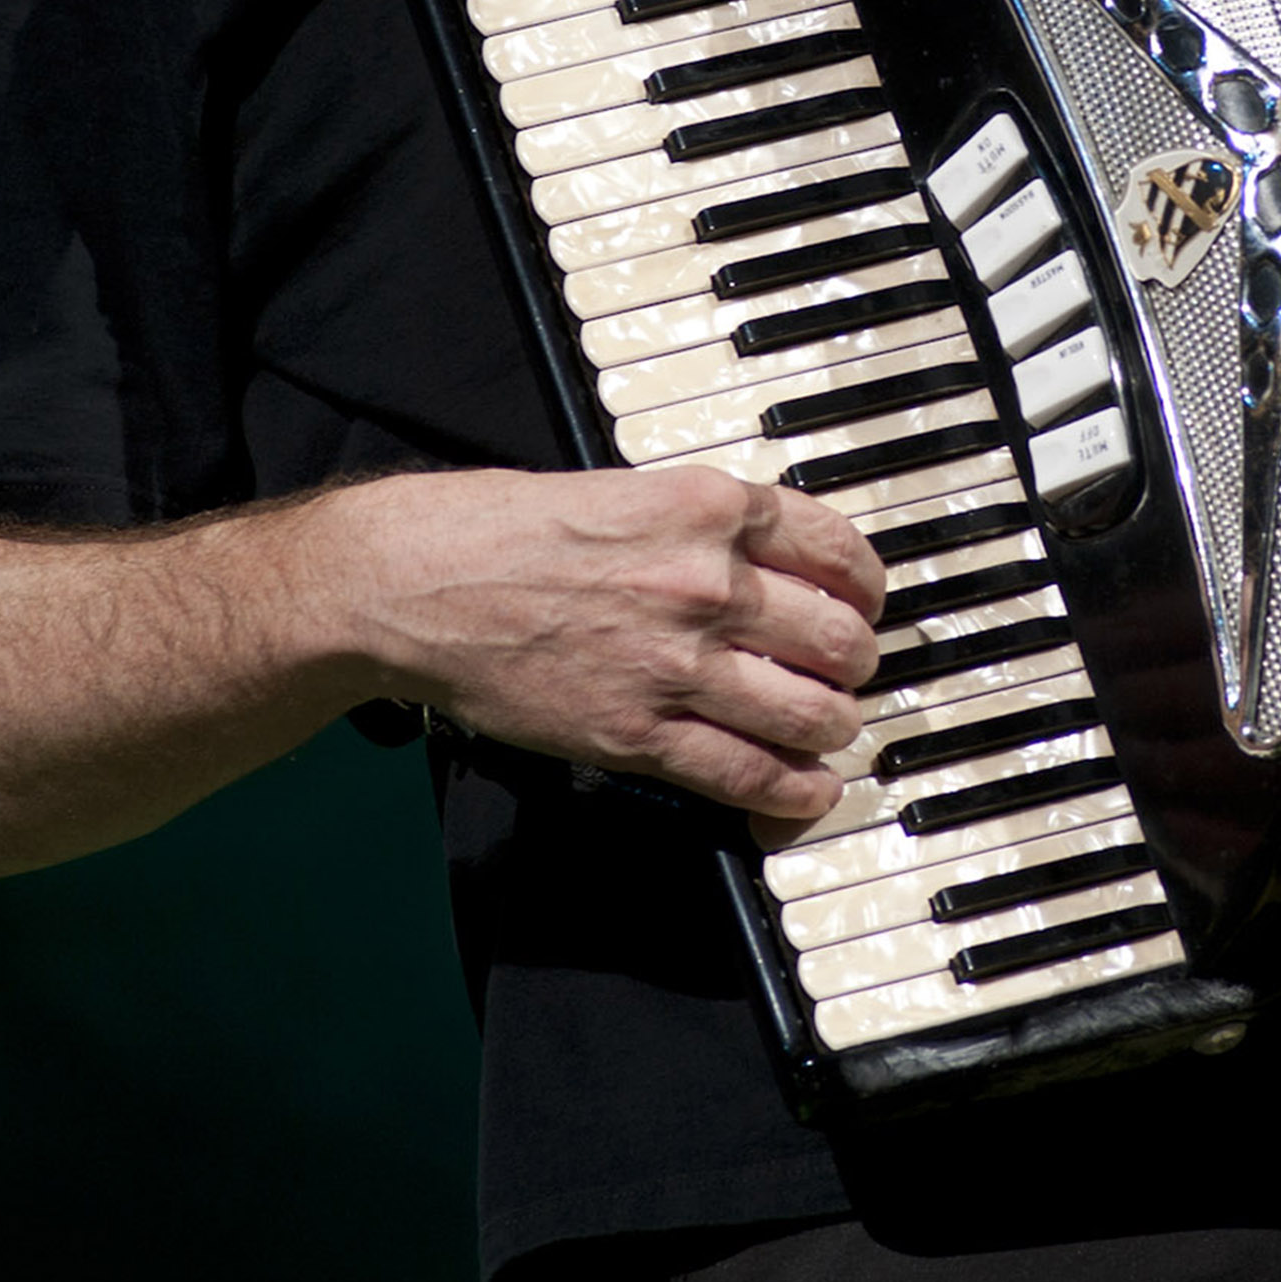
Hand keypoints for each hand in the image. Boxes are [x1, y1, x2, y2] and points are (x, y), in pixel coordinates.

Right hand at [318, 463, 886, 818]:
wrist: (414, 582)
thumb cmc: (499, 528)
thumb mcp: (620, 490)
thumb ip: (697, 522)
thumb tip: (762, 557)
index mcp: (705, 507)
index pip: (835, 549)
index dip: (865, 585)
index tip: (865, 601)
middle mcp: (705, 584)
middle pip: (839, 639)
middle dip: (854, 662)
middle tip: (845, 671)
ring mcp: (675, 665)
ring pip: (810, 713)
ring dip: (832, 727)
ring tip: (828, 728)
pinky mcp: (637, 733)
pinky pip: (748, 775)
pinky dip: (792, 791)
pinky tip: (807, 790)